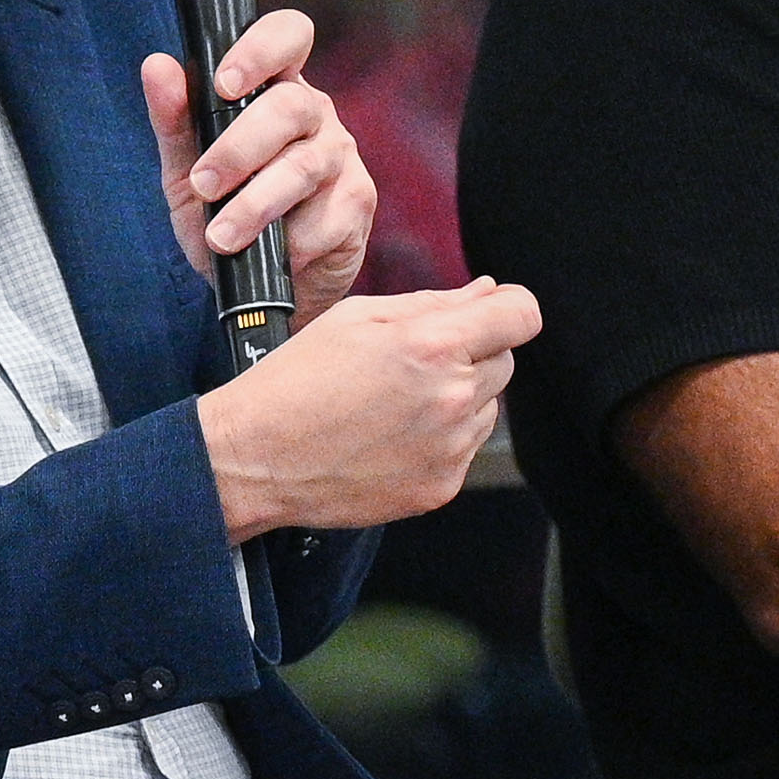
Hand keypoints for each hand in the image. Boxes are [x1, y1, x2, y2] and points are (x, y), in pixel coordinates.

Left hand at [142, 8, 372, 321]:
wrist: (259, 286)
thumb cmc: (225, 212)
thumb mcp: (186, 169)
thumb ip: (174, 120)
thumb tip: (156, 65)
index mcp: (275, 87)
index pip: (287, 36)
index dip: (260, 50)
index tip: (224, 85)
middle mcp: (315, 114)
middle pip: (291, 106)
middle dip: (239, 148)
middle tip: (203, 185)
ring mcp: (342, 157)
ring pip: (304, 166)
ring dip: (255, 204)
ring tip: (221, 236)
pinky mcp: (357, 203)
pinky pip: (325, 218)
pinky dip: (289, 243)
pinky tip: (270, 256)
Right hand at [197, 275, 539, 539]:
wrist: (257, 458)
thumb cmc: (296, 381)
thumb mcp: (356, 319)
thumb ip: (433, 304)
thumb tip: (488, 293)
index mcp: (432, 346)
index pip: (521, 315)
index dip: (507, 309)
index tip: (492, 314)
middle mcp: (451, 398)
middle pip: (505, 361)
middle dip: (472, 353)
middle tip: (411, 364)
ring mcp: (449, 448)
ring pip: (487, 407)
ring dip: (457, 398)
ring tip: (393, 404)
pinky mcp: (441, 486)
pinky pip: (465, 448)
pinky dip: (441, 439)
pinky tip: (391, 435)